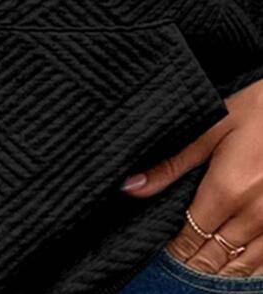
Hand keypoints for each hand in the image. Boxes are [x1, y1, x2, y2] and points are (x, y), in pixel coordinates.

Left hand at [120, 79, 262, 276]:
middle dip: (192, 262)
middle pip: (215, 257)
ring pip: (242, 266)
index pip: (191, 237)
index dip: (174, 248)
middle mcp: (254, 214)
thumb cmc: (252, 112)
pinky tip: (229, 260)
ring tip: (197, 262)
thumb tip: (131, 186)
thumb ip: (171, 164)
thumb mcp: (208, 130)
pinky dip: (245, 266)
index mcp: (227, 190)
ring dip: (218, 268)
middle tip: (173, 260)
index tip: (160, 249)